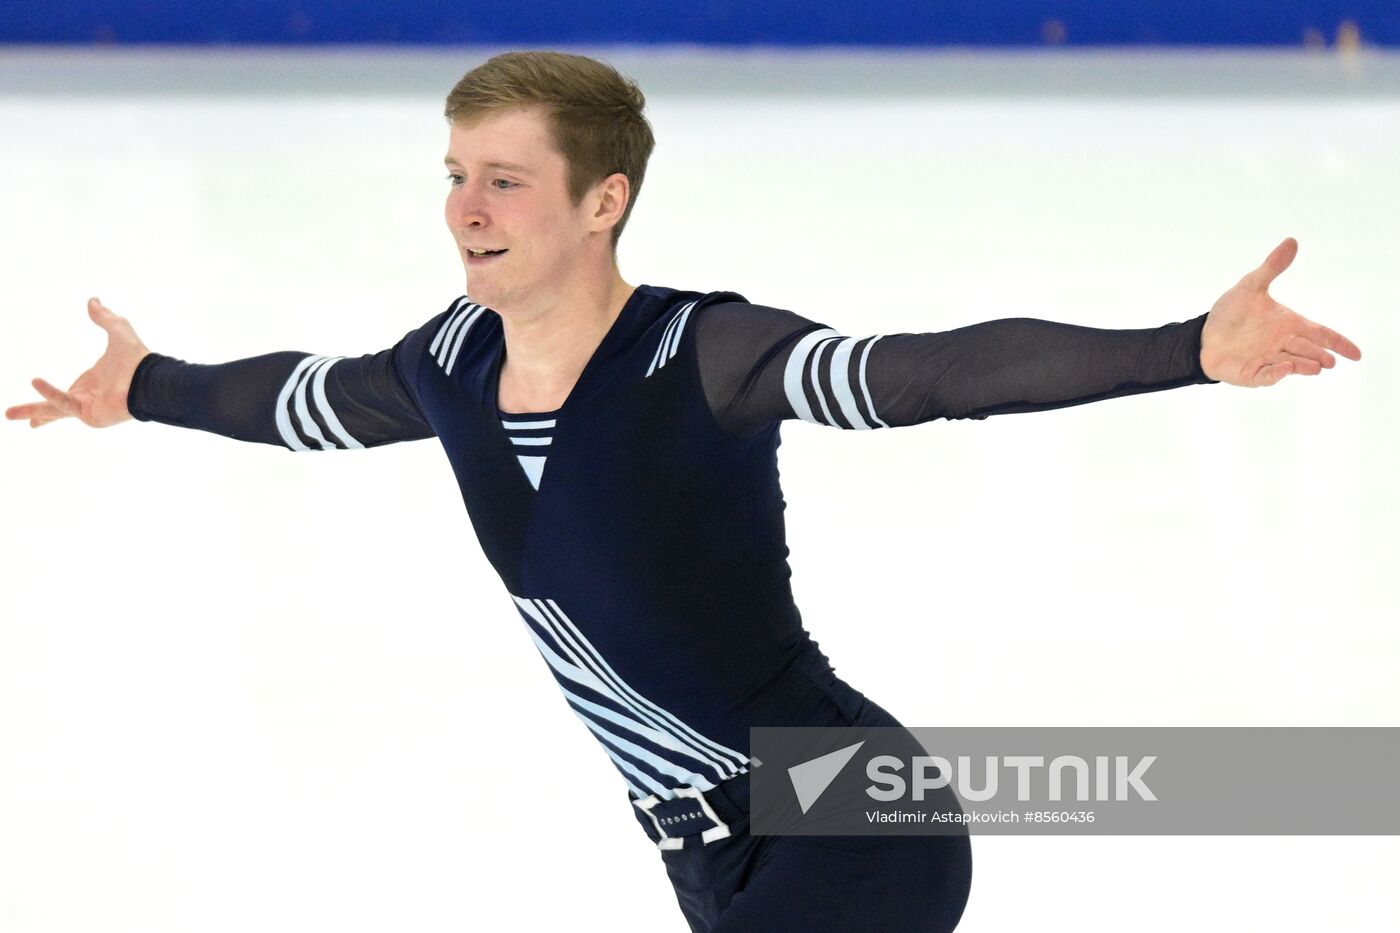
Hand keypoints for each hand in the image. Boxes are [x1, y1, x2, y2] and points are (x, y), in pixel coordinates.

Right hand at [5, 297, 151, 428]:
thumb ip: (105, 317)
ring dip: (33, 410)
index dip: (52, 393)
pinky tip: (36, 381)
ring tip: (8, 414)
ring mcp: (88, 409)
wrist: (150, 378)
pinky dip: (50, 393)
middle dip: (34, 410)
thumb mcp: (118, 330)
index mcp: (91, 383)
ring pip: (54, 410)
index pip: (66, 391)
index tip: (37, 391)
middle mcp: (87, 398)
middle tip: (8, 414)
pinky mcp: (90, 415)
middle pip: (55, 406)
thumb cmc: (137, 357)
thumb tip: (93, 300)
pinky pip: (64, 403)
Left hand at [1199, 238, 1360, 386]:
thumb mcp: (1250, 286)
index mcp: (1288, 325)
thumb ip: (1272, 267)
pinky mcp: (1252, 374)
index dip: (1338, 343)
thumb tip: (1291, 241)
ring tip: (1317, 367)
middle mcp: (1282, 344)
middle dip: (1320, 356)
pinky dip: (1277, 373)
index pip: (1320, 334)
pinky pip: (1267, 376)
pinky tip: (1286, 369)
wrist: (1203, 335)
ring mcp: (1268, 360)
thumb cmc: (1230, 313)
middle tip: (1330, 361)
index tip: (1356, 354)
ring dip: (1304, 366)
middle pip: (1309, 351)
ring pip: (1292, 365)